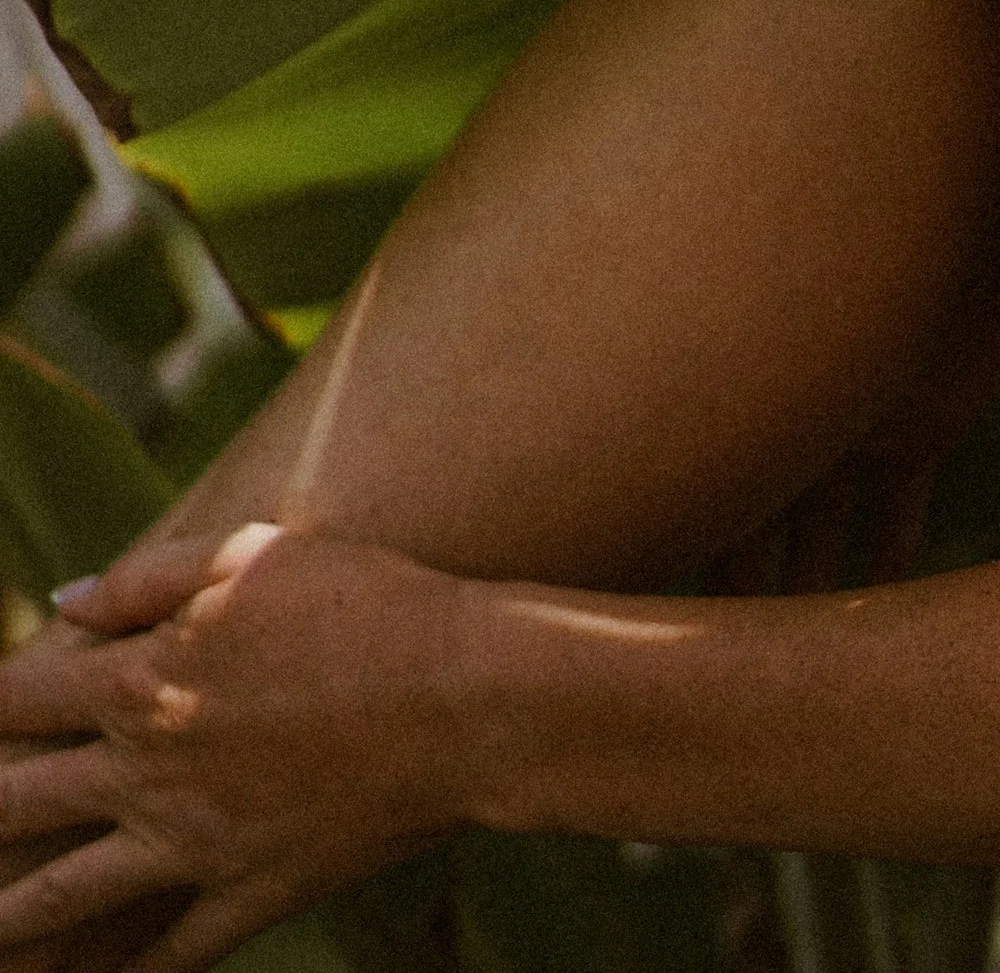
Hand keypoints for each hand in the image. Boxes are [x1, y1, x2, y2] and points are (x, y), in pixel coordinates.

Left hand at [0, 527, 469, 969]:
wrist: (464, 696)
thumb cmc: (366, 601)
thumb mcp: (252, 555)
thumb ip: (145, 578)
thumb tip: (60, 602)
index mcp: (142, 680)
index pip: (15, 699)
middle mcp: (149, 770)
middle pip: (19, 806)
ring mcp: (195, 844)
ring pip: (67, 899)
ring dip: (10, 921)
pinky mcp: (250, 891)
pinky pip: (169, 954)